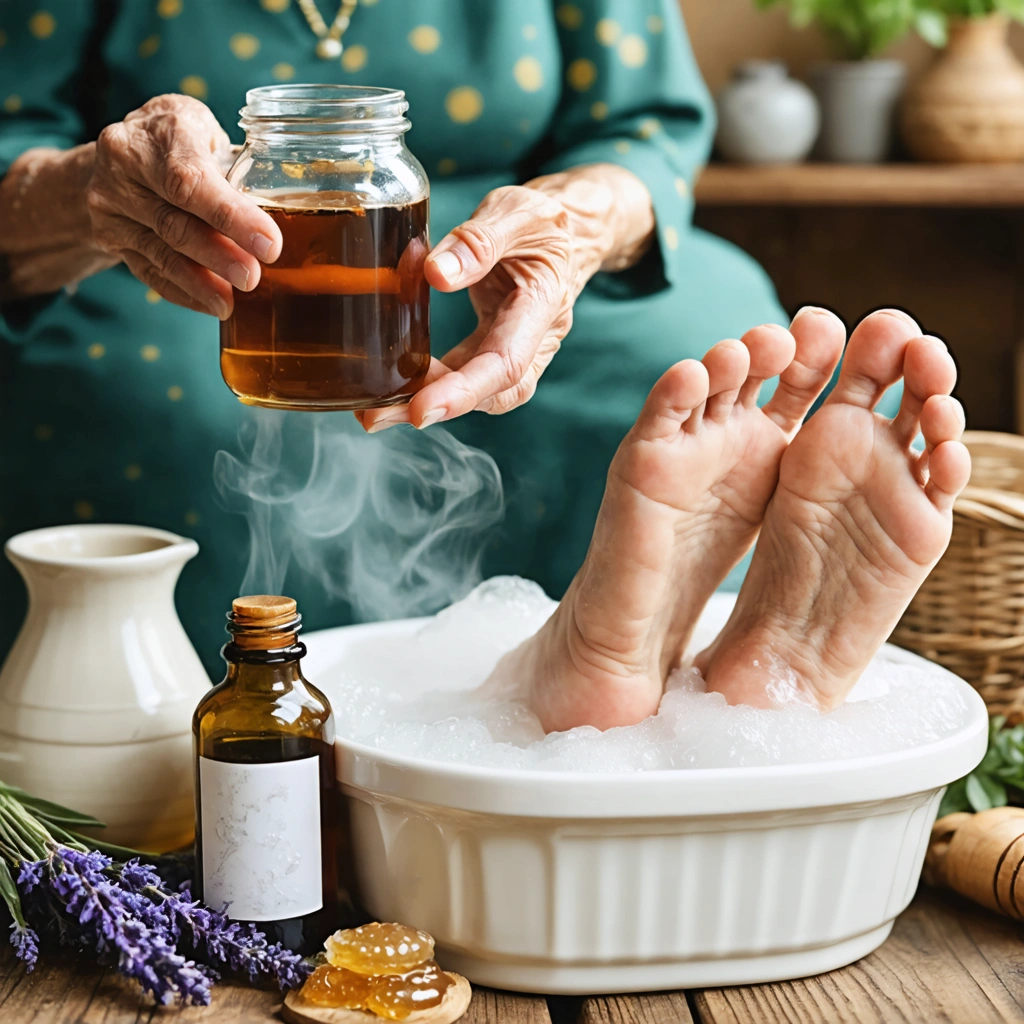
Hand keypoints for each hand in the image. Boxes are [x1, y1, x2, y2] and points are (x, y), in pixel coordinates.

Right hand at [85, 94, 281, 317]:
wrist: (121, 150)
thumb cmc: (182, 139)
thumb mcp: (208, 131)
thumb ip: (239, 164)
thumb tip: (292, 210)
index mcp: (159, 131)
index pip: (191, 180)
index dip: (232, 216)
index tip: (270, 244)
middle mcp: (125, 164)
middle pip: (175, 221)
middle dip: (218, 255)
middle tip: (252, 278)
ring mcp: (111, 203)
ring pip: (160, 251)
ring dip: (199, 282)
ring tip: (229, 303)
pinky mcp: (109, 235)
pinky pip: (148, 271)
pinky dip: (182, 292)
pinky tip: (210, 304)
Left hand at [360, 163, 654, 430]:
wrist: (565, 230)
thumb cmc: (541, 219)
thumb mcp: (516, 211)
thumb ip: (479, 240)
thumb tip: (436, 276)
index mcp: (544, 306)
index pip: (506, 363)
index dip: (464, 391)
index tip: (419, 409)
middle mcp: (534, 341)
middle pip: (490, 393)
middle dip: (435, 409)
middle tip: (376, 417)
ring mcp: (513, 349)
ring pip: (475, 393)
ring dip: (423, 403)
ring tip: (372, 411)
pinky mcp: (489, 347)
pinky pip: (461, 374)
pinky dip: (427, 384)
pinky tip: (392, 386)